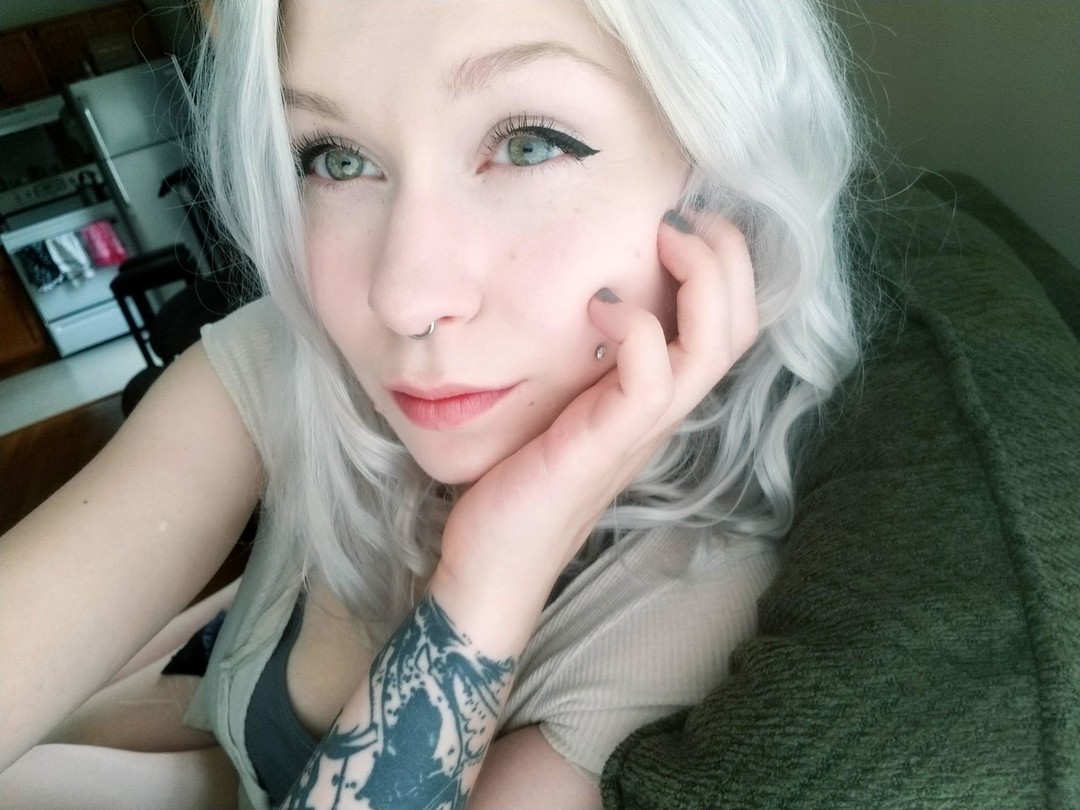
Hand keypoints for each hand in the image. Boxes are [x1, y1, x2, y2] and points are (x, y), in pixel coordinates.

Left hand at [433, 212, 758, 648]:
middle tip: (680, 217)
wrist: (495, 562)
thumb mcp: (563, 403)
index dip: (727, 263)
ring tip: (663, 239)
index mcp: (659, 396)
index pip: (732, 324)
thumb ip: (586, 361)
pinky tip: (597, 306)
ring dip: (700, 277)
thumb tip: (583, 292)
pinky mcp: (606, 444)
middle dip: (728, 256)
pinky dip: (637, 327)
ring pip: (713, 346)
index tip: (680, 218)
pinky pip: (650, 378)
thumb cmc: (523, 478)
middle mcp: (665, 410)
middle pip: (741, 326)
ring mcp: (642, 429)